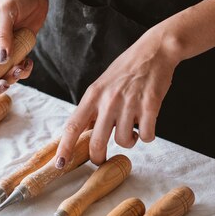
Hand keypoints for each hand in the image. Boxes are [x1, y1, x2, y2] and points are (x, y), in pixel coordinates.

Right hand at [0, 0, 46, 95]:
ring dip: (11, 78)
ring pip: (2, 75)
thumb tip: (2, 60)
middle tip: (4, 85)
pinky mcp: (20, 51)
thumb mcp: (4, 12)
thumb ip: (3, 36)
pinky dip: (24, 71)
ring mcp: (6, 51)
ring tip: (21, 67)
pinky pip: (19, 68)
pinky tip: (28, 62)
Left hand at [55, 28, 182, 166]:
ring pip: (124, 141)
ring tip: (132, 130)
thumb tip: (84, 134)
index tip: (60, 164)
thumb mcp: (102, 85)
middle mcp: (108, 100)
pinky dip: (147, 136)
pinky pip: (146, 135)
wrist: (154, 51)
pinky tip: (146, 125)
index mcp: (93, 95)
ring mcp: (129, 103)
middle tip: (102, 159)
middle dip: (98, 157)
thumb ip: (94, 108)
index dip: (65, 148)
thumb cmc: (127, 69)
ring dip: (129, 142)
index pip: (73, 126)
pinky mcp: (150, 106)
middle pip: (97, 142)